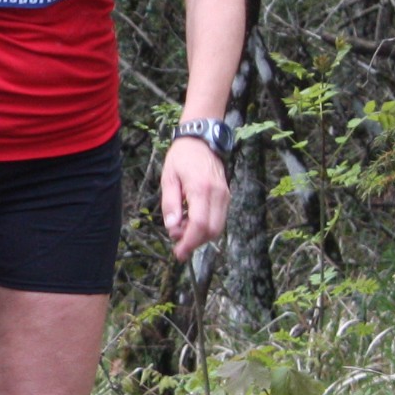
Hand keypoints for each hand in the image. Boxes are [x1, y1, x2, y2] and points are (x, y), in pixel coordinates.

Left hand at [161, 136, 228, 259]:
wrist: (201, 141)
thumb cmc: (181, 157)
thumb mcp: (168, 178)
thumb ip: (170, 203)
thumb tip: (172, 228)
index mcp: (201, 189)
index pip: (200, 224)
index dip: (190, 242)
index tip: (179, 253)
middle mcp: (218, 194)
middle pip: (212, 230)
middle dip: (195, 242)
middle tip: (177, 242)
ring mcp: (225, 195)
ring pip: (218, 227)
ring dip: (200, 235)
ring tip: (181, 228)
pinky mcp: (226, 196)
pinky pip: (219, 218)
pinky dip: (206, 226)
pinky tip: (190, 221)